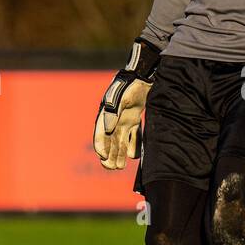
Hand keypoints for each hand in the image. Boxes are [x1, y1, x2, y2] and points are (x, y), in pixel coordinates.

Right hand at [93, 39, 160, 169]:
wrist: (144, 75)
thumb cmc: (130, 86)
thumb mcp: (121, 99)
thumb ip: (113, 114)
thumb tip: (107, 131)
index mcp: (106, 113)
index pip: (100, 134)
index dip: (100, 147)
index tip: (104, 159)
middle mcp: (114, 118)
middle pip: (110, 140)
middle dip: (109, 155)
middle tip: (111, 168)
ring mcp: (124, 118)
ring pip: (120, 140)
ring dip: (119, 153)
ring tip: (120, 167)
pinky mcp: (134, 117)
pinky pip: (133, 134)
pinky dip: (133, 144)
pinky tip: (135, 156)